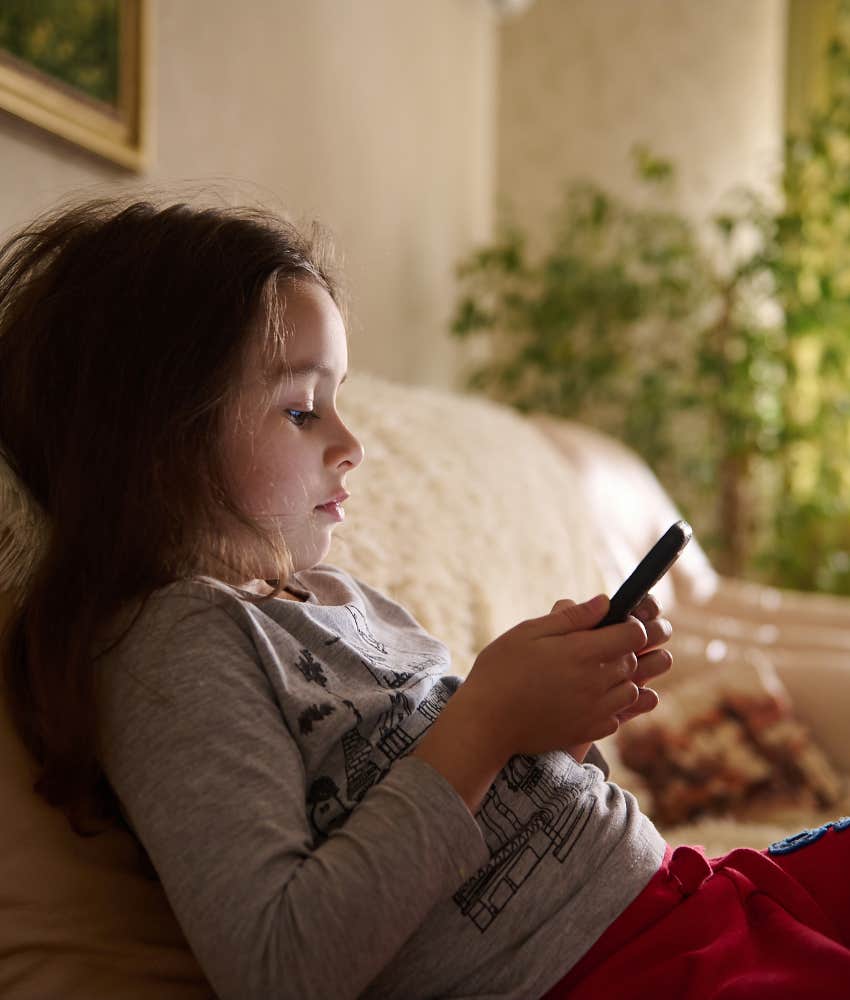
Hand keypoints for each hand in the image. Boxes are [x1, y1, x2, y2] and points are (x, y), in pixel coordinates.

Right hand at [455, 593, 647, 761]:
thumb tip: (605, 602)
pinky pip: (616, 717)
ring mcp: (594, 710)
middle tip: (590, 648)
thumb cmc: (500, 670)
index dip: (629, 625)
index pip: (635, 634)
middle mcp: (595, 682)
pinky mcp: (588, 732)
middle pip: (633, 661)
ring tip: (589, 674)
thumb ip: (571, 617)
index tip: (610, 625)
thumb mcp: (528, 633)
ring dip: (618, 679)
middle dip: (620, 650)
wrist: (486, 722)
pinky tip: (583, 700)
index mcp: (582, 652)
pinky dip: (608, 707)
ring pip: (630, 691)